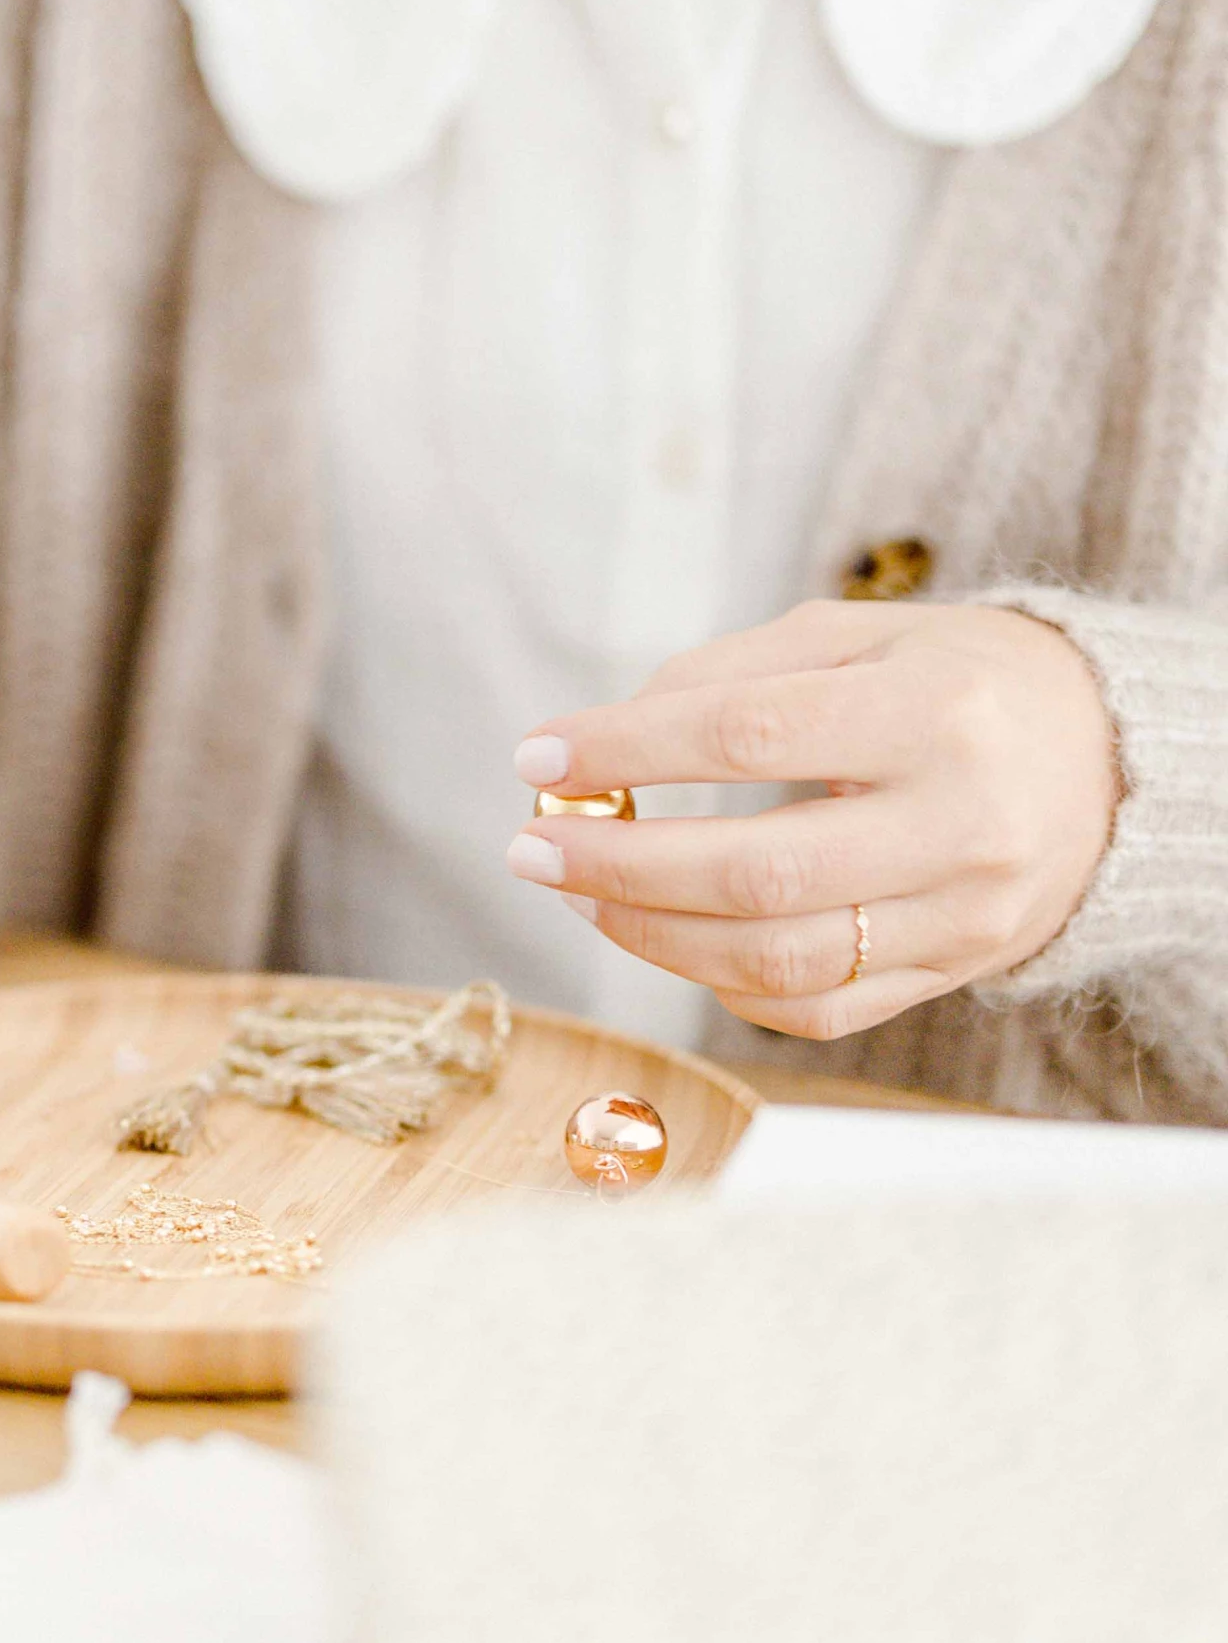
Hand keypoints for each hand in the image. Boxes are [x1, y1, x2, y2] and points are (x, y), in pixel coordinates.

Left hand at [506, 602, 1118, 1039]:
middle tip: (531, 845)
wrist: (1110, 757)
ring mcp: (966, 914)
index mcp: (937, 711)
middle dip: (617, 865)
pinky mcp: (959, 971)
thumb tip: (602, 738)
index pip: (750, 737)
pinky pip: (818, 1009)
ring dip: (651, 933)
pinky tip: (672, 937)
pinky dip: (724, 984)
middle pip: (755, 873)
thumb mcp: (859, 634)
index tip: (539, 755)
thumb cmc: (956, 680)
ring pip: (778, 959)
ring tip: (580, 891)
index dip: (627, 750)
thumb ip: (728, 673)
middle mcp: (961, 822)